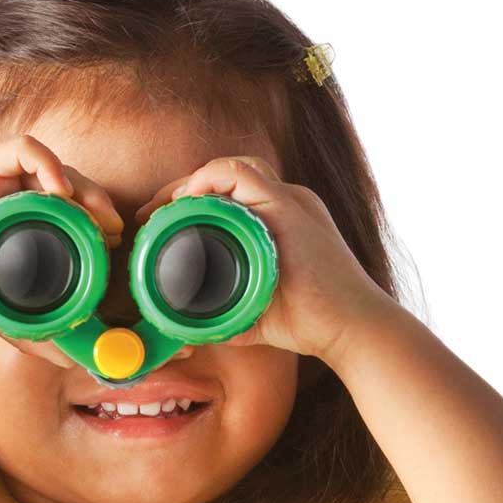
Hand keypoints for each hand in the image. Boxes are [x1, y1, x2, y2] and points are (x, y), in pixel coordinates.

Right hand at [0, 136, 124, 348]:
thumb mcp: (4, 314)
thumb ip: (38, 334)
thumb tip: (73, 361)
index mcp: (16, 214)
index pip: (67, 200)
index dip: (95, 215)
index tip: (111, 242)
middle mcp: (5, 189)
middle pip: (65, 179)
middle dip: (96, 200)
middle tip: (113, 229)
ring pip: (49, 162)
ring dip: (79, 183)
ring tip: (95, 214)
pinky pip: (21, 149)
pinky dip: (47, 163)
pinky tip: (61, 191)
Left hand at [133, 157, 392, 363]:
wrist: (351, 328)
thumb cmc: (310, 324)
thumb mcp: (255, 314)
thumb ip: (225, 317)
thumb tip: (188, 334)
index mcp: (279, 220)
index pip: (227, 194)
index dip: (188, 204)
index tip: (158, 226)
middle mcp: (285, 202)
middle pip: (223, 178)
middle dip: (181, 192)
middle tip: (150, 218)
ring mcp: (289, 200)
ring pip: (230, 169)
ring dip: (190, 186)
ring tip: (162, 211)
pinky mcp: (289, 207)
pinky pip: (241, 174)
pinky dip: (209, 180)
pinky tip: (187, 201)